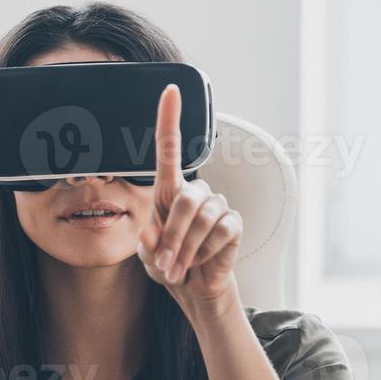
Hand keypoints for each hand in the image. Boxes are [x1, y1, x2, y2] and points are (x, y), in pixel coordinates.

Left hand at [137, 84, 242, 313]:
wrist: (195, 289)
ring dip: (187, 249)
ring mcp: (217, 205)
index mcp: (169, 191)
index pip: (169, 148)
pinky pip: (221, 232)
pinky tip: (203, 261)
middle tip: (165, 263)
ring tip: (180, 268)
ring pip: (203, 218)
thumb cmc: (169, 265)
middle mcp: (195, 192)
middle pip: (185, 199)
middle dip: (173, 236)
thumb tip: (152, 233)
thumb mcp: (148, 256)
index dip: (169, 119)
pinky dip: (206, 252)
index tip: (170, 90)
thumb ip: (146, 243)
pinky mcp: (234, 223)